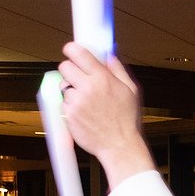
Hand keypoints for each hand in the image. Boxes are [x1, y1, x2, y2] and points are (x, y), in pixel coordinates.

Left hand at [58, 45, 157, 184]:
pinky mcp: (69, 115)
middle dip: (70, 70)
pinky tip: (84, 112)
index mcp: (103, 78)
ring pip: (63, 86)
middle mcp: (87, 87)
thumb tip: (109, 55)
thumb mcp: (130, 90)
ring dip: (71, 90)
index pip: (78, 53)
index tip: (71, 50)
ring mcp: (76, 102)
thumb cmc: (127, 121)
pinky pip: (64, 103)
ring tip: (85, 100)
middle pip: (64, 66)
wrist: (119, 146)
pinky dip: (71, 106)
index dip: (71, 49)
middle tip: (77, 77)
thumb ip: (118, 70)